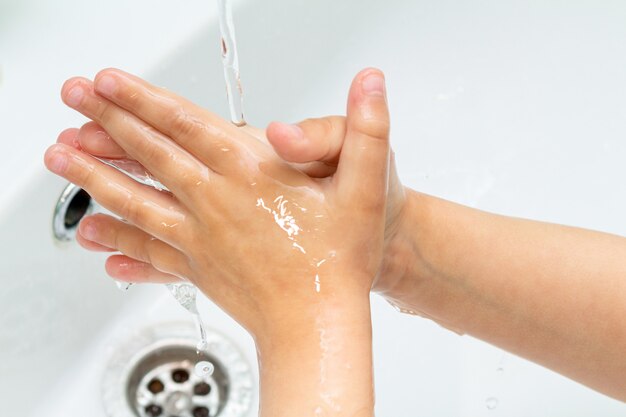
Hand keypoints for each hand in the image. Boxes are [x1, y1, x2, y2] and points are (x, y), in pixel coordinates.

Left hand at [45, 68, 390, 337]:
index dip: (143, 98)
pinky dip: (116, 241)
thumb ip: (366, 130)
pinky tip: (93, 238)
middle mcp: (215, 202)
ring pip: (136, 200)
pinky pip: (148, 250)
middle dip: (106, 120)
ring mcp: (200, 238)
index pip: (185, 123)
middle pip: (150, 154)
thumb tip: (370, 82)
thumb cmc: (340, 258)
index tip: (108, 82)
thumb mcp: (367, 186)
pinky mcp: (197, 268)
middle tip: (71, 98)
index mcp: (250, 172)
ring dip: (93, 175)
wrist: (319, 322)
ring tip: (58, 157)